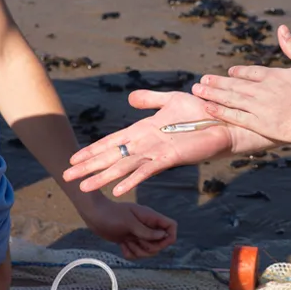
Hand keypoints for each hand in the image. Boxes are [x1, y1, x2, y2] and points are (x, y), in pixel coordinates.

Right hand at [63, 90, 272, 196]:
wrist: (223, 120)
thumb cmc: (199, 111)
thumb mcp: (170, 100)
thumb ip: (150, 100)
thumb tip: (130, 99)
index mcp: (143, 131)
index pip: (113, 142)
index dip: (93, 150)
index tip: (73, 158)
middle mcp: (146, 144)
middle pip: (112, 157)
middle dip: (89, 167)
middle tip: (67, 178)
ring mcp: (156, 152)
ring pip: (123, 166)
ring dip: (103, 177)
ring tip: (83, 187)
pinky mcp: (170, 157)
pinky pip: (147, 170)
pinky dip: (131, 179)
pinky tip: (117, 190)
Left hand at [82, 201, 177, 258]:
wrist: (94, 214)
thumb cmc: (111, 214)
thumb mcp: (129, 223)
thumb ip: (146, 231)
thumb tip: (163, 236)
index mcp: (150, 217)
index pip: (171, 226)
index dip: (169, 237)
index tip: (159, 242)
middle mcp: (147, 226)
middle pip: (160, 244)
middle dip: (149, 248)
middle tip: (135, 241)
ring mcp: (139, 234)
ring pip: (148, 251)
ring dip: (138, 251)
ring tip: (126, 242)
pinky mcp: (130, 240)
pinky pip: (136, 254)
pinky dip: (130, 253)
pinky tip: (121, 245)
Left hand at [192, 25, 290, 144]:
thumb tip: (282, 28)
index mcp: (275, 75)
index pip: (250, 72)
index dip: (238, 74)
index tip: (228, 73)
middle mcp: (263, 90)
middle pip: (235, 85)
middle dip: (216, 83)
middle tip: (201, 81)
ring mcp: (261, 107)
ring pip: (231, 99)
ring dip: (213, 95)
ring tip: (198, 92)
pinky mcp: (262, 124)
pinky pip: (237, 117)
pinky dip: (221, 112)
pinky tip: (209, 108)